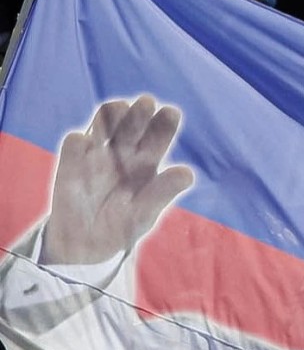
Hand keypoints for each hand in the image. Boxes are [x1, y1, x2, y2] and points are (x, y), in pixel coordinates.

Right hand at [40, 97, 194, 265]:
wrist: (86, 246)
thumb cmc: (122, 225)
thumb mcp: (146, 213)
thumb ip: (164, 192)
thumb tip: (188, 173)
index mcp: (146, 162)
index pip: (158, 136)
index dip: (165, 123)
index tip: (171, 113)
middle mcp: (122, 153)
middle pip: (131, 126)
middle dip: (139, 113)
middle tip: (146, 103)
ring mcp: (95, 156)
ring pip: (101, 128)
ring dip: (108, 116)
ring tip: (118, 107)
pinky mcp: (69, 167)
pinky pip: (72, 149)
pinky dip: (76, 144)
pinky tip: (82, 140)